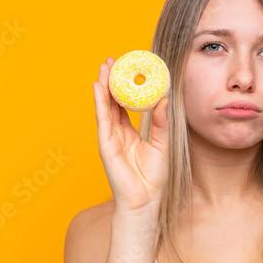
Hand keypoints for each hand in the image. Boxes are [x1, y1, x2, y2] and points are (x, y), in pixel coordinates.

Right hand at [93, 56, 170, 213]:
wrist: (146, 201)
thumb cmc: (153, 179)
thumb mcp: (162, 144)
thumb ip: (161, 122)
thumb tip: (165, 99)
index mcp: (130, 133)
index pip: (125, 105)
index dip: (125, 87)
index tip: (127, 69)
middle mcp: (117, 133)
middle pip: (112, 102)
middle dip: (110, 81)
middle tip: (111, 60)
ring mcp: (110, 138)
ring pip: (104, 107)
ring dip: (103, 86)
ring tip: (103, 67)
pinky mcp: (106, 145)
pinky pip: (102, 119)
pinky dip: (100, 102)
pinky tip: (98, 87)